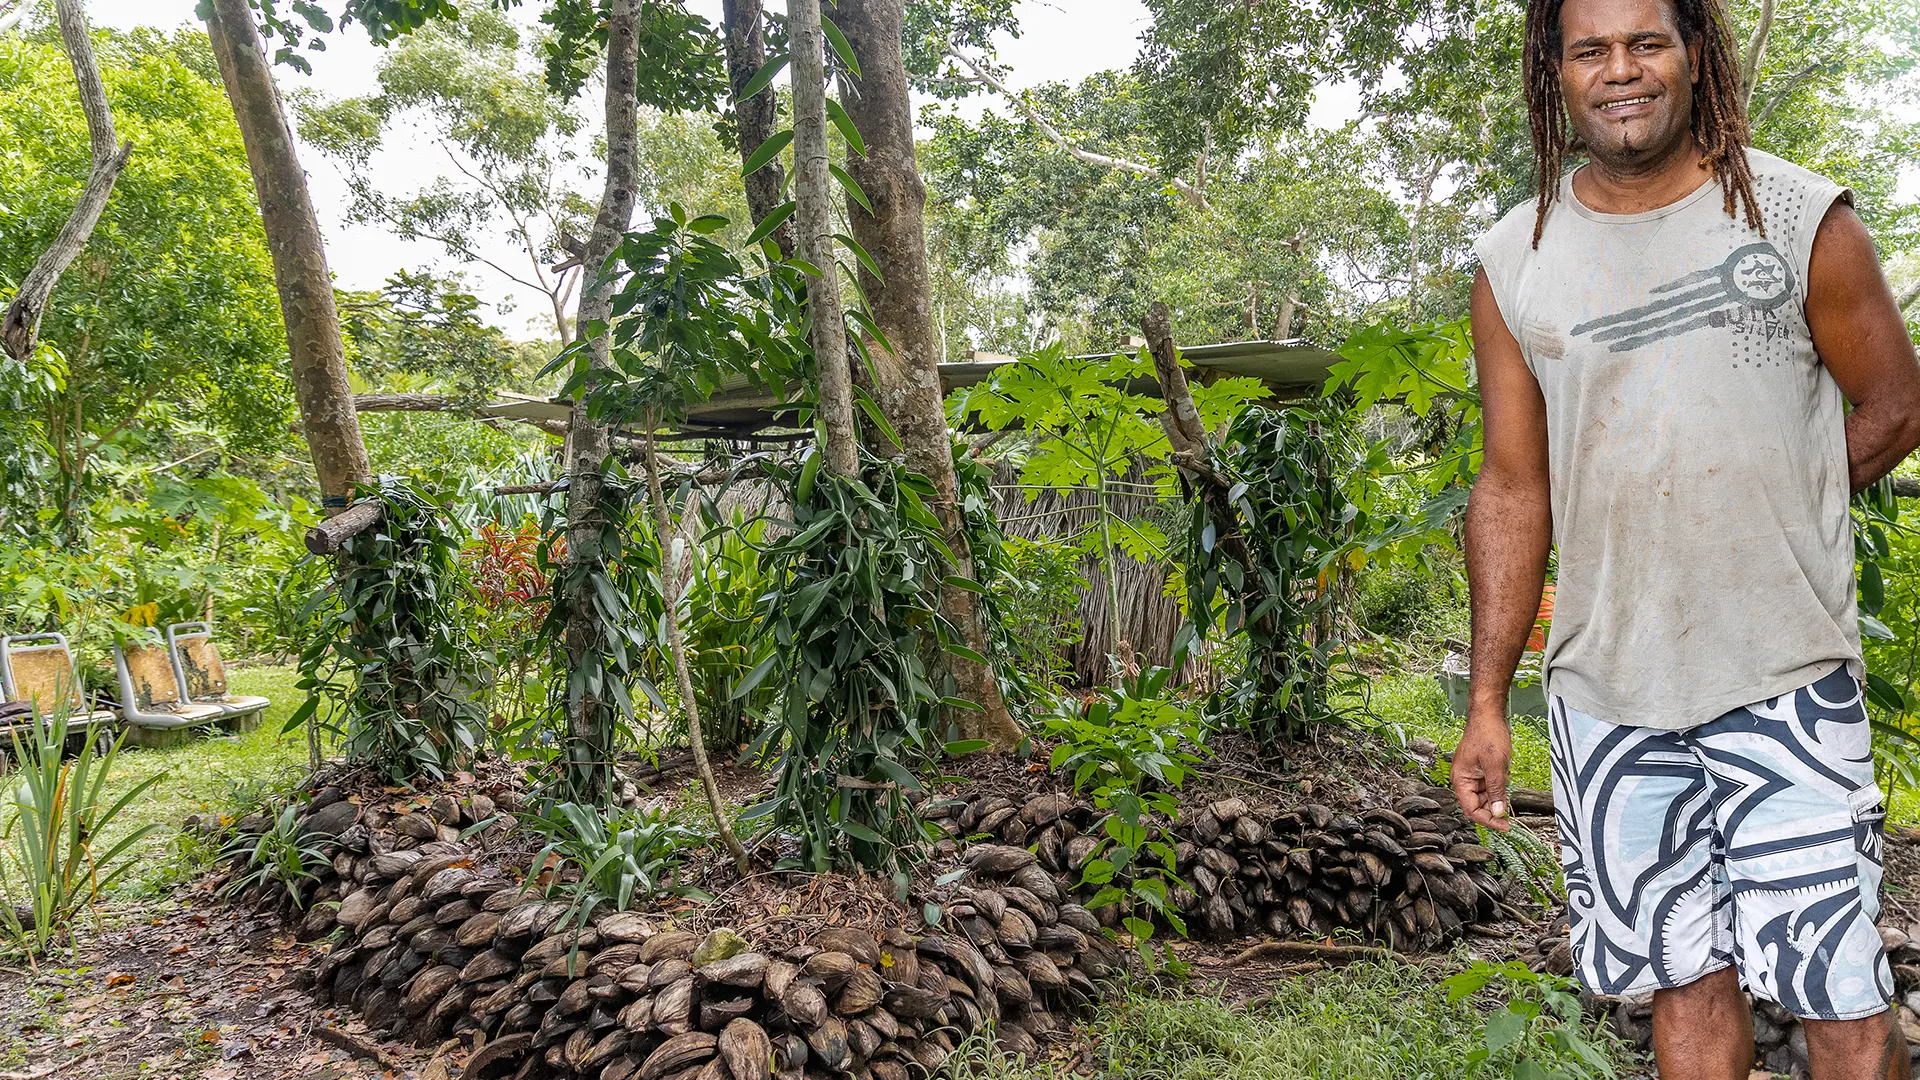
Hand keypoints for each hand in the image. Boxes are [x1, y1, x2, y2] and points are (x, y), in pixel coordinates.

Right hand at [1452, 705, 1512, 831]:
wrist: (1489, 715)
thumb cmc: (1488, 735)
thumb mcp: (1495, 766)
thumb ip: (1496, 791)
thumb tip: (1499, 813)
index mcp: (1461, 779)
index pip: (1471, 810)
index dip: (1487, 820)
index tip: (1504, 826)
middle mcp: (1464, 779)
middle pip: (1476, 805)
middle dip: (1492, 811)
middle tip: (1509, 817)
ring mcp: (1472, 774)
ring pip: (1483, 797)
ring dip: (1496, 800)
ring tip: (1508, 793)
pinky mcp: (1481, 770)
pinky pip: (1488, 786)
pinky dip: (1497, 789)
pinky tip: (1506, 782)